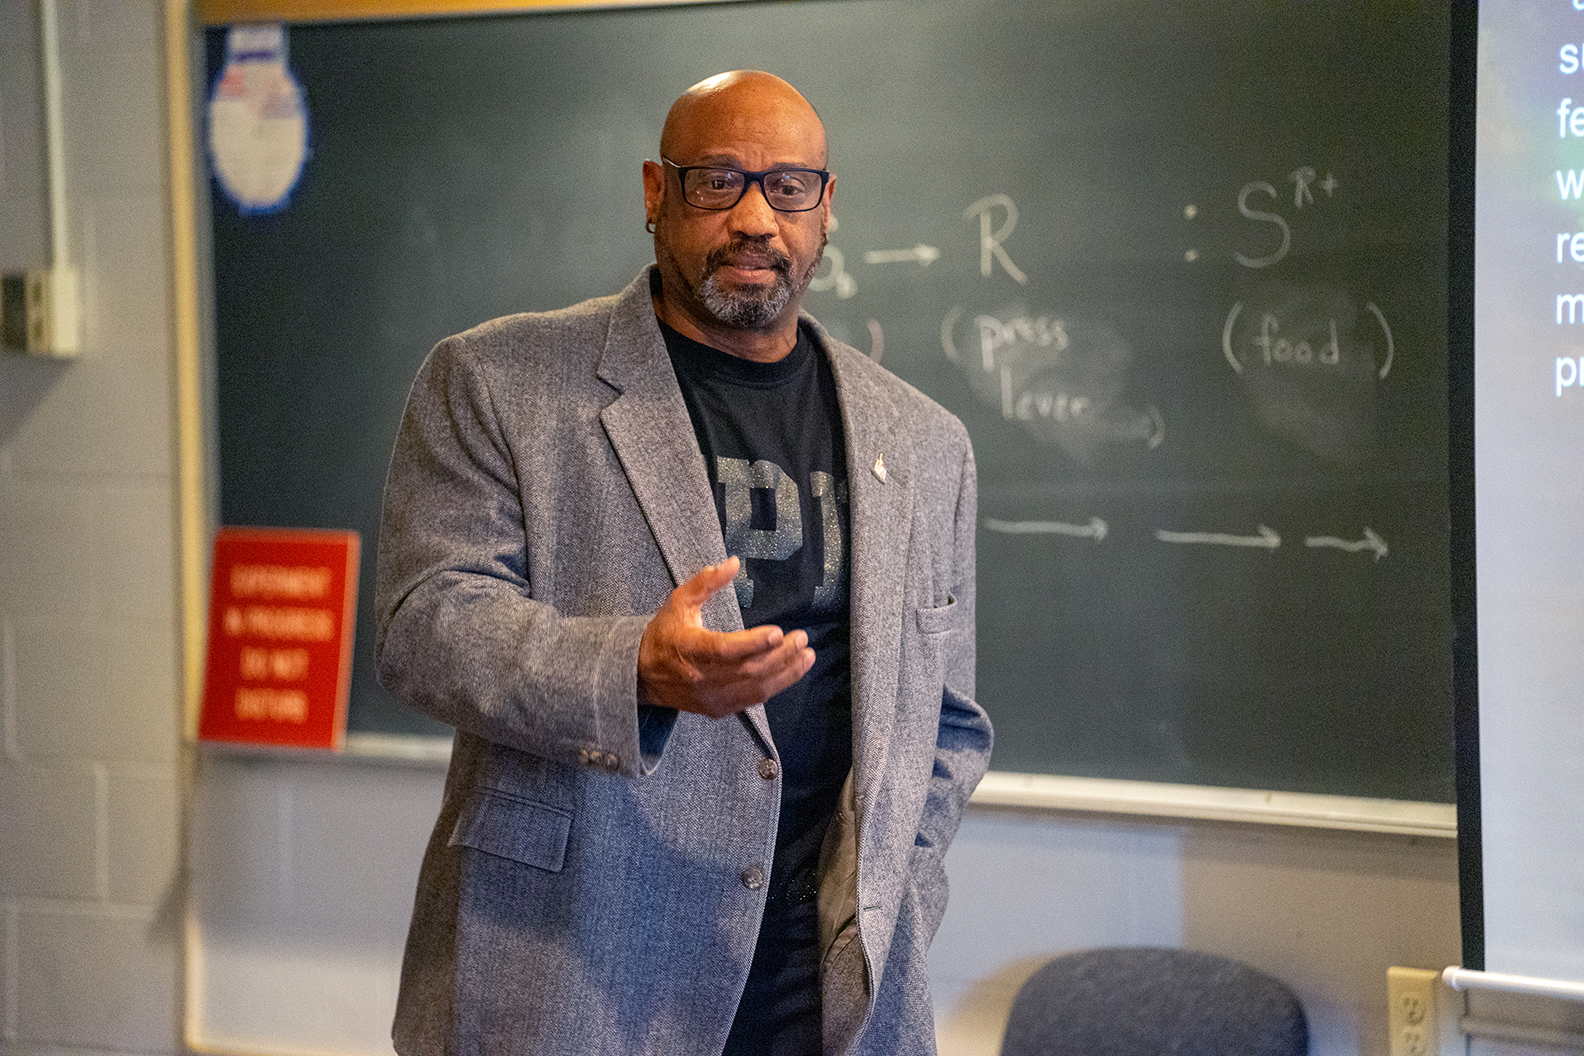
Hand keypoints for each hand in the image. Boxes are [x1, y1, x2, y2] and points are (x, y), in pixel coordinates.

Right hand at [638, 557, 814, 717]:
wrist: (643, 676)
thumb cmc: (664, 635)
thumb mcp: (678, 602)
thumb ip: (705, 583)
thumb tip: (732, 562)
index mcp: (689, 649)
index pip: (725, 649)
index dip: (753, 643)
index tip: (778, 632)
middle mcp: (701, 677)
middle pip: (748, 670)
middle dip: (780, 655)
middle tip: (801, 639)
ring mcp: (711, 696)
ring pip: (755, 688)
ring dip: (786, 672)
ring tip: (807, 655)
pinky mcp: (719, 708)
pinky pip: (753, 700)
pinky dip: (776, 686)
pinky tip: (793, 671)